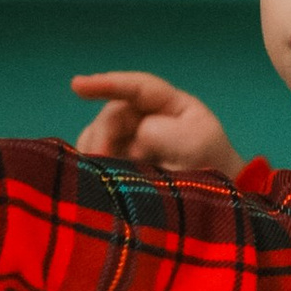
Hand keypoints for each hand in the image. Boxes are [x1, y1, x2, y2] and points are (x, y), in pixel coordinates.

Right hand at [71, 70, 239, 175]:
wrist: (213, 207)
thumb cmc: (211, 167)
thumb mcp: (195, 145)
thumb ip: (163, 133)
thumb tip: (134, 137)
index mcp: (169, 105)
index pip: (136, 88)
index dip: (107, 83)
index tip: (77, 86)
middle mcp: (145, 118)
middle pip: (112, 116)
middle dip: (103, 136)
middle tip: (100, 161)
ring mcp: (131, 142)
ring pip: (98, 138)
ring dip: (94, 154)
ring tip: (99, 175)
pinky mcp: (120, 166)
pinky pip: (96, 161)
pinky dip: (92, 169)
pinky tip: (94, 182)